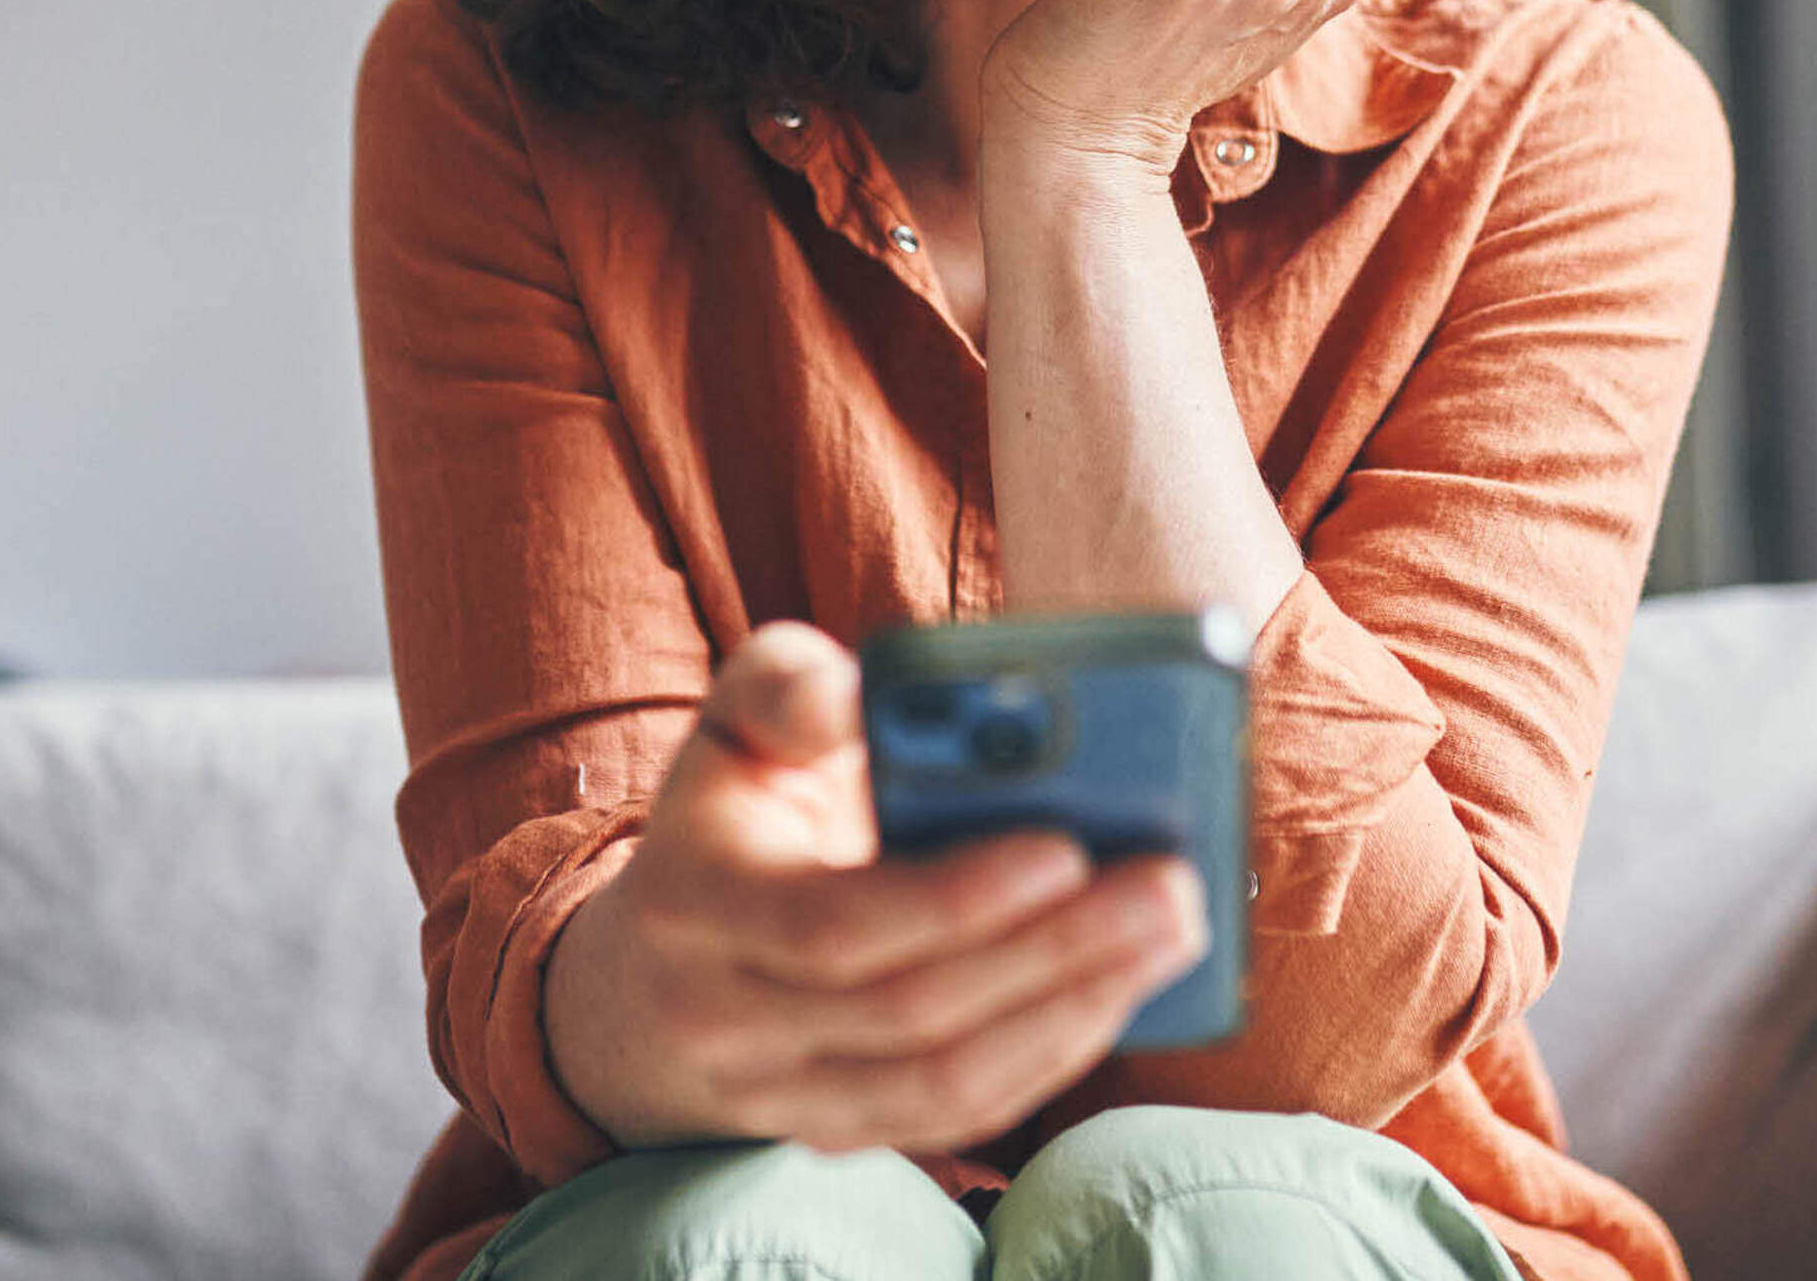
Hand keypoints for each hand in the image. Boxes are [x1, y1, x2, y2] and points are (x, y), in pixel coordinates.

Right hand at [541, 622, 1207, 1153]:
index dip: (957, 897)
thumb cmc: (728, 815)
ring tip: (1173, 938)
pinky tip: (1121, 991)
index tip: (1068, 846)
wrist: (644, 978)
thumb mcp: (730, 725)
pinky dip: (1050, 1057)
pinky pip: (955, 1117)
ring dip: (1075, 1013)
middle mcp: (723, 1016)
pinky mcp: (834, 1133)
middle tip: (1171, 888)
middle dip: (1057, 950)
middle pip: (910, 1010)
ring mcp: (777, 1094)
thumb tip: (863, 697)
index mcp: (695, 900)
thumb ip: (787, 684)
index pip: (834, 925)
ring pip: (943, 1084)